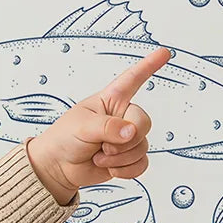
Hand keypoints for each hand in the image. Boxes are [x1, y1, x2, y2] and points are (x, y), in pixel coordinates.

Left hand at [26, 46, 170, 202]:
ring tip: (98, 156)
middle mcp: (122, 117)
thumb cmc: (64, 139)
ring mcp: (126, 139)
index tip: (164, 52)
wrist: (58, 167)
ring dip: (119, 157)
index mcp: (111, 100)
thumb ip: (108, 127)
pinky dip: (126, 170)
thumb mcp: (83, 126)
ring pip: (142, 146)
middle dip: (125, 139)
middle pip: (144, 123)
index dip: (149, 66)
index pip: (133, 79)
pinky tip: (111, 168)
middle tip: (103, 146)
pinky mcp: (127, 158)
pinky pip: (141, 164)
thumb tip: (130, 132)